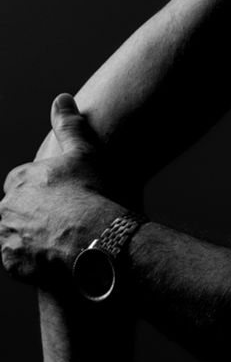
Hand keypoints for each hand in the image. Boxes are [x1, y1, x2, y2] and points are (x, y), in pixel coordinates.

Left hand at [0, 94, 123, 286]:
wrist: (92, 235)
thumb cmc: (90, 190)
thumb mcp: (83, 151)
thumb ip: (69, 125)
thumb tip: (61, 98)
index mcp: (20, 179)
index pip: (20, 181)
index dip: (41, 187)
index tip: (61, 193)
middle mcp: (6, 207)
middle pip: (15, 209)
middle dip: (34, 213)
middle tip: (64, 218)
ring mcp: (7, 237)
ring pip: (15, 235)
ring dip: (31, 236)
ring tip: (61, 239)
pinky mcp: (12, 263)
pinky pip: (18, 261)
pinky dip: (33, 260)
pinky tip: (56, 256)